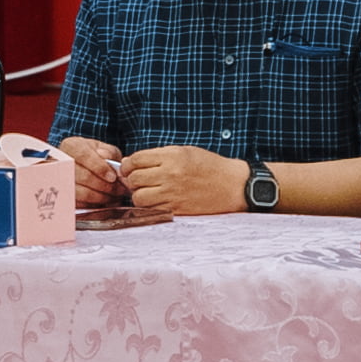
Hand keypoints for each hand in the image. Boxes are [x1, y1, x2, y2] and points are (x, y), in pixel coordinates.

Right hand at [57, 136, 127, 204]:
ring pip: (83, 193)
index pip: (83, 156)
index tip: (113, 177)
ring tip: (115, 196)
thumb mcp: (105, 150)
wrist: (85, 167)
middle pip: (84, 177)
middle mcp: (62, 163)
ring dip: (103, 197)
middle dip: (106, 185)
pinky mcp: (65, 197)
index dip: (100, 167)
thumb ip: (109, 152)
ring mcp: (61, 181)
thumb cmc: (96, 156)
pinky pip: (82, 205)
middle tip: (120, 189)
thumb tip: (105, 157)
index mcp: (71, 146)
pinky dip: (96, 205)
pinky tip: (106, 201)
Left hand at [124, 146, 248, 216]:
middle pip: (134, 179)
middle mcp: (170, 175)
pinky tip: (155, 201)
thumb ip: (159, 156)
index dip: (128, 164)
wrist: (232, 185)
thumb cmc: (209, 166)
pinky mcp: (177, 209)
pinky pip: (151, 210)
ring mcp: (173, 194)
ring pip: (138, 197)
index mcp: (172, 157)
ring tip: (146, 191)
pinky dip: (149, 206)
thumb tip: (133, 163)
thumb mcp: (185, 151)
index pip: (136, 159)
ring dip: (138, 194)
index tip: (128, 167)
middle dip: (130, 179)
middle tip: (135, 180)